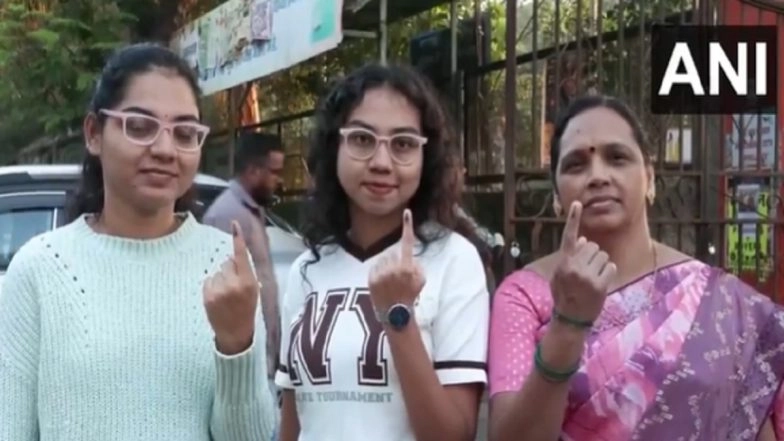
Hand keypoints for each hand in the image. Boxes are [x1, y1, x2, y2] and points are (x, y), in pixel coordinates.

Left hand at [203, 221, 259, 354]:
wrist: (234, 332)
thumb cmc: (247, 309)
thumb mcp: (254, 291)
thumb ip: (246, 273)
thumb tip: (234, 257)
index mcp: (248, 281)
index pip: (241, 255)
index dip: (238, 239)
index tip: (234, 223)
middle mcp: (233, 283)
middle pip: (227, 262)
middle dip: (230, 269)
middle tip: (235, 285)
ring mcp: (218, 289)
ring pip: (217, 271)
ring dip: (221, 279)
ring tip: (226, 294)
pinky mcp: (207, 295)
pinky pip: (208, 280)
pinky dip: (212, 286)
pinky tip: (218, 298)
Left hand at [368, 209, 425, 312]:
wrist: (394, 314)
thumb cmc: (410, 295)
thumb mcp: (421, 280)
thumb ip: (416, 265)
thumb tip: (408, 257)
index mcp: (408, 267)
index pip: (408, 242)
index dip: (408, 226)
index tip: (407, 211)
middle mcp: (394, 268)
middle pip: (393, 253)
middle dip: (396, 261)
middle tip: (398, 278)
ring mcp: (381, 273)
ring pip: (383, 259)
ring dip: (386, 267)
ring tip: (390, 282)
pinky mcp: (371, 278)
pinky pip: (375, 267)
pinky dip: (378, 273)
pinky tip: (383, 284)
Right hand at [550, 201, 615, 326]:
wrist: (571, 318)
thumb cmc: (564, 294)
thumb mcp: (559, 275)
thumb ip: (569, 256)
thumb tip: (583, 239)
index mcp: (563, 262)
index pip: (569, 236)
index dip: (573, 219)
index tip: (577, 203)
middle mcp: (574, 267)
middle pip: (592, 246)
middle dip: (592, 255)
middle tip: (587, 270)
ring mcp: (588, 276)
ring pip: (603, 256)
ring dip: (601, 264)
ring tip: (593, 278)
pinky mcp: (600, 284)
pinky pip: (610, 267)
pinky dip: (608, 272)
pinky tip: (601, 282)